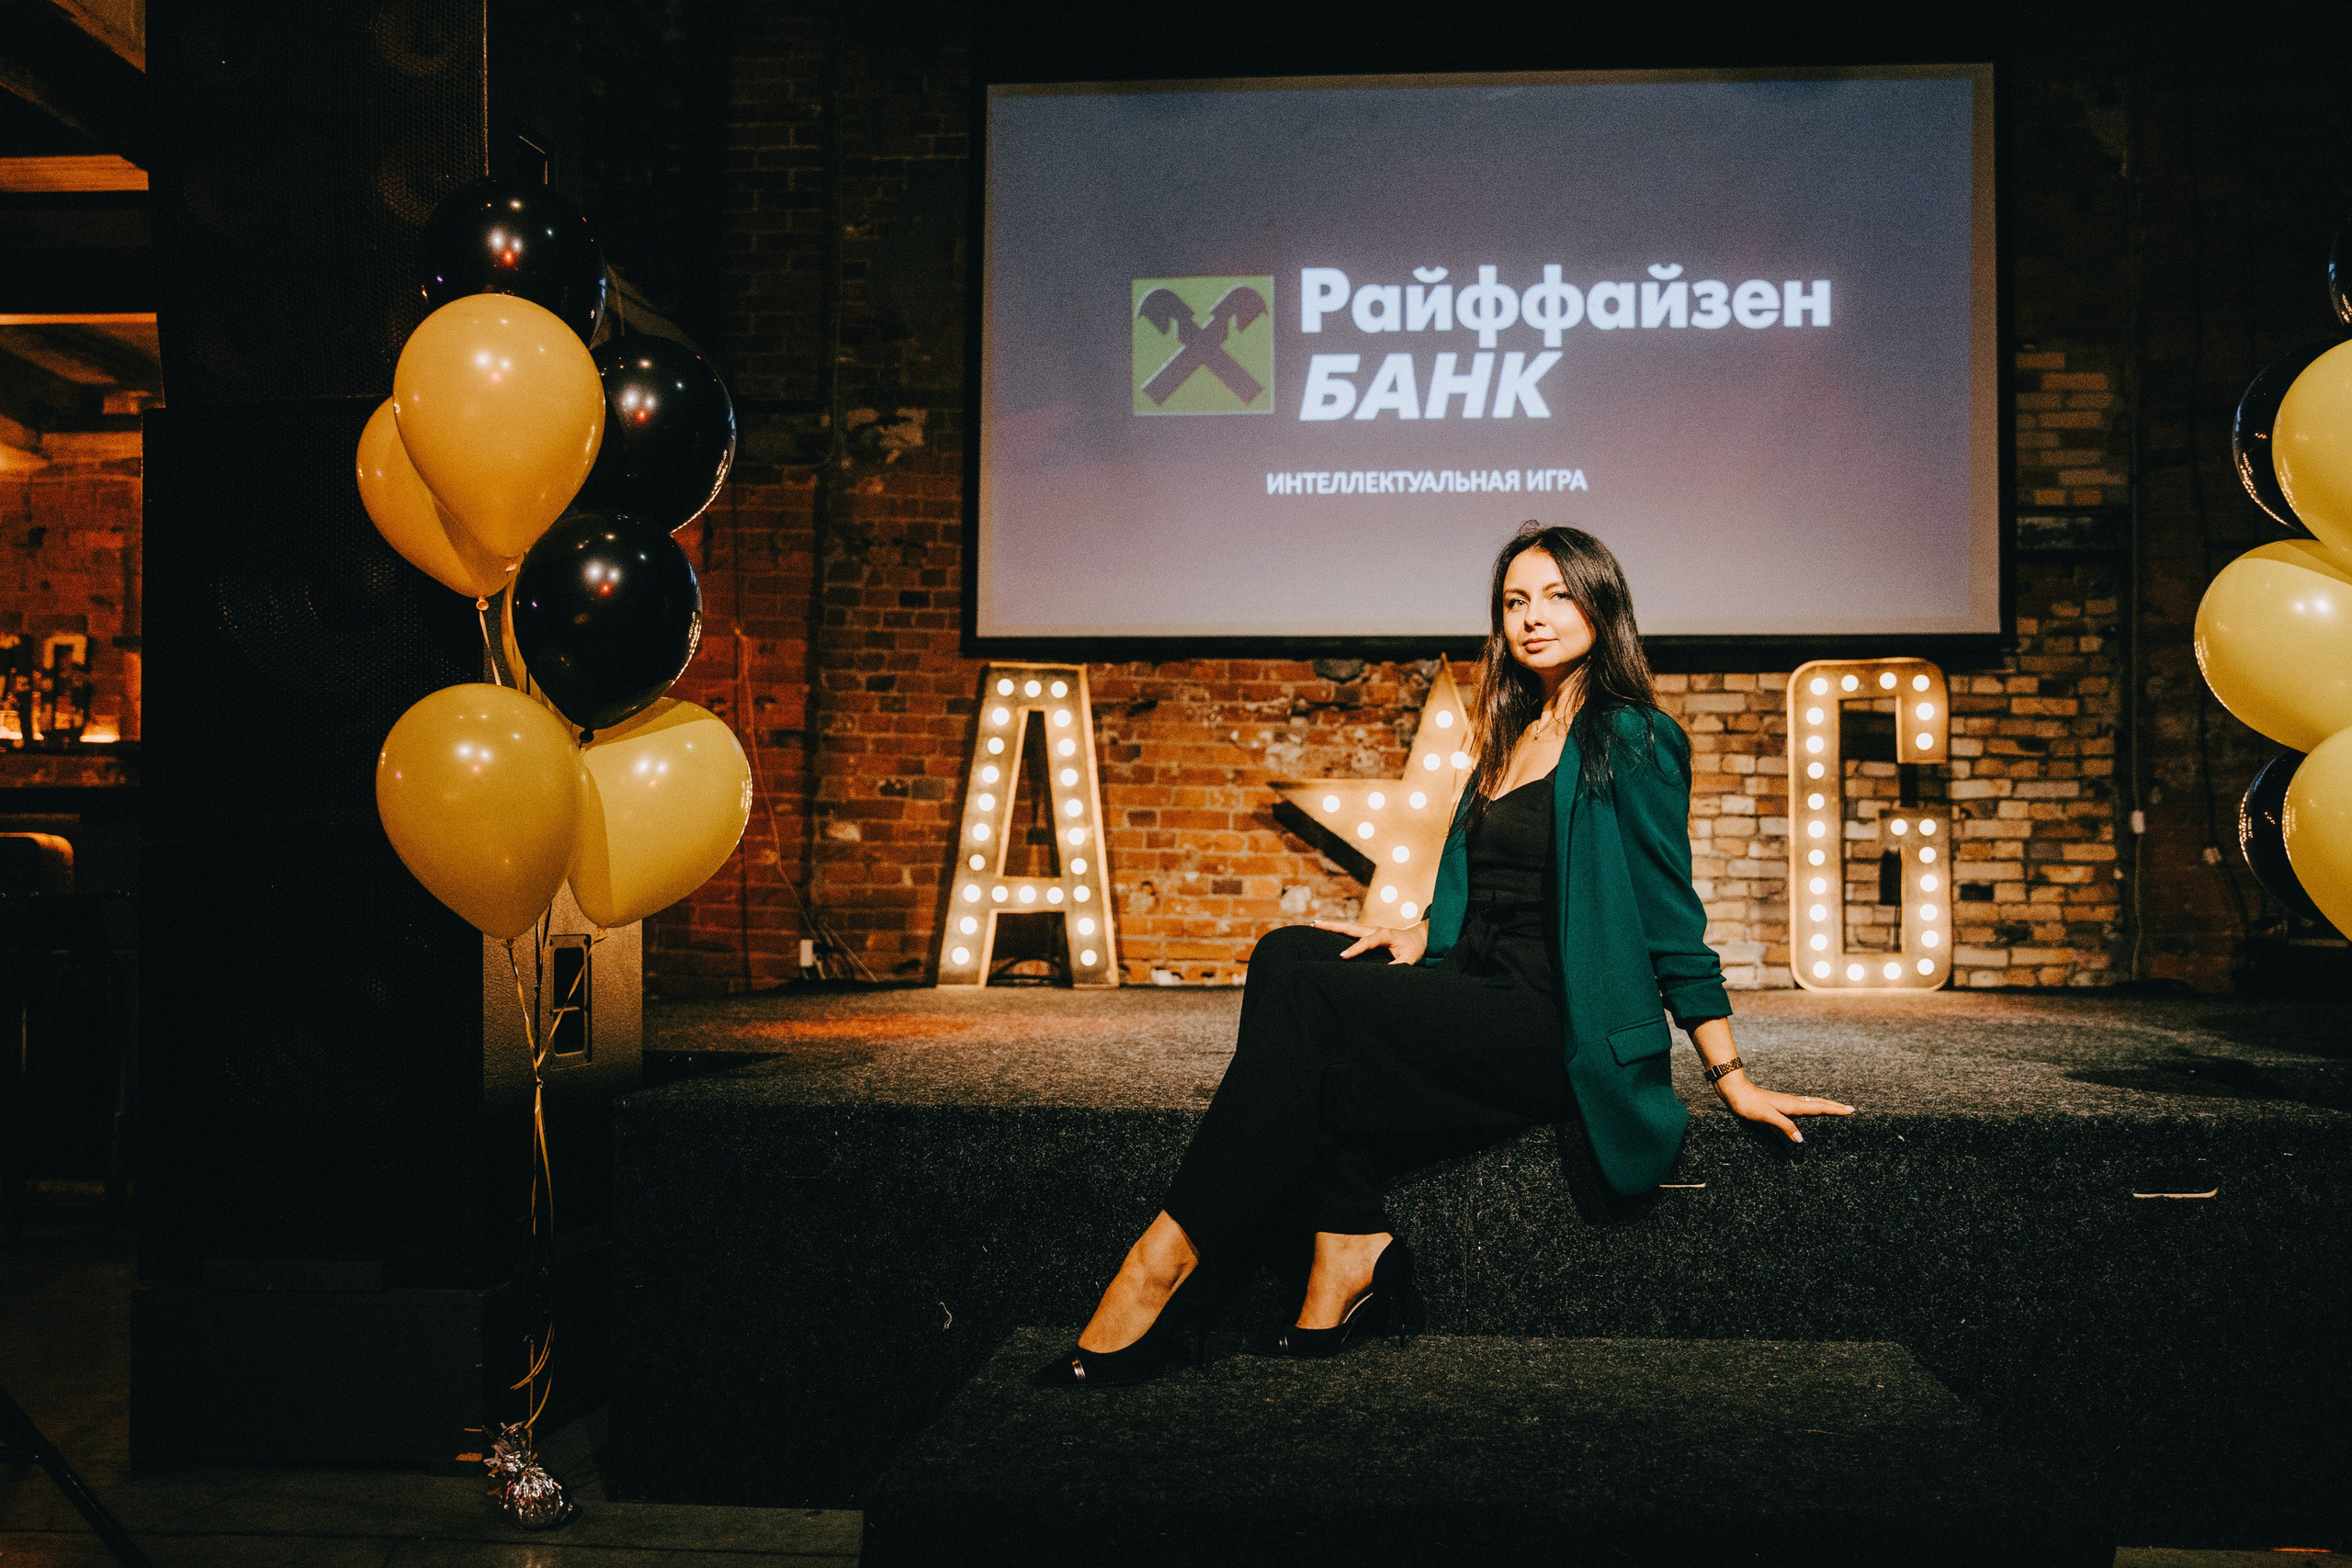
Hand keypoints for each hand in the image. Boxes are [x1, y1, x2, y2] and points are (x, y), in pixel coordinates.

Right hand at [1311, 917, 1427, 964]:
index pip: (1367, 942)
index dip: (1355, 949)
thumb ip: (1398, 966)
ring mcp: (1370, 930)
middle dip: (1333, 926)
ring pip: (1348, 928)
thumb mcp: (1410, 959)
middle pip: (1351, 927)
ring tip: (1314, 924)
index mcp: (1385, 935)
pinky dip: (1338, 931)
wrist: (1419, 937)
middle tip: (1315, 924)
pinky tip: (1326, 932)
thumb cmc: (1414, 948)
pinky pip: (1351, 932)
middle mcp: (1375, 929)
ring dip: (1332, 926)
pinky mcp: (1368, 933)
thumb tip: (1383, 974)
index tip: (1342, 957)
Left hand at [1713, 1070, 1852, 1143]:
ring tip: (1836, 1107)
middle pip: (1819, 1103)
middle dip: (1835, 1106)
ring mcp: (1787, 1102)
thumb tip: (1801, 1140)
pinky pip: (1804, 1104)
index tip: (1850, 1110)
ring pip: (1812, 1102)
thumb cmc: (1750, 1105)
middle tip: (1850, 1109)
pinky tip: (1811, 1108)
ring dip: (1826, 1105)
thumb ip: (1785, 1126)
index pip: (1819, 1107)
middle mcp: (1792, 1102)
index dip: (1835, 1109)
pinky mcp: (1781, 1103)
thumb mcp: (1767, 1117)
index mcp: (1792, 1105)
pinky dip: (1814, 1106)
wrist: (1736, 1092)